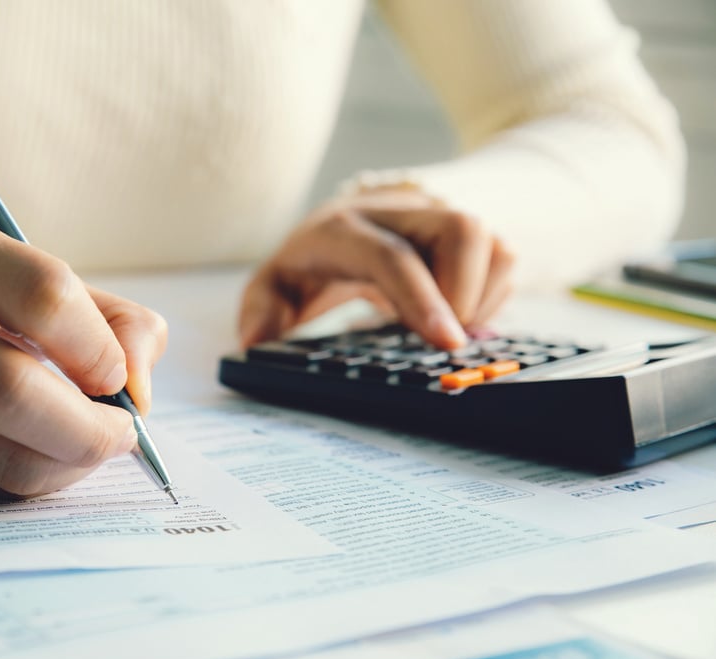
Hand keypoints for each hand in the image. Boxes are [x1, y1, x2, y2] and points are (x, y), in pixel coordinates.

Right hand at [0, 217, 167, 496]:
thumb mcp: (27, 276)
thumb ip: (110, 319)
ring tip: (88, 445)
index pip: (46, 299)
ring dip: (69, 465)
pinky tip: (43, 456)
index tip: (119, 377)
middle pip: (12, 393)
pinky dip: (33, 478)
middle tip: (121, 434)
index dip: (101, 350)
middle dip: (90, 431)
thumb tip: (139, 392)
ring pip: (1, 457)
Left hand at [239, 189, 514, 348]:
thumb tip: (256, 342)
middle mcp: (396, 211)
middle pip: (461, 229)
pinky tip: (457, 314)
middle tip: (443, 339)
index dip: (422, 298)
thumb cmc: (310, 264)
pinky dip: (491, 295)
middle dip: (464, 293)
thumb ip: (262, 311)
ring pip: (492, 241)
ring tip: (445, 327)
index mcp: (343, 228)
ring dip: (481, 296)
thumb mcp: (274, 286)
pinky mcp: (466, 229)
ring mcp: (437, 215)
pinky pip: (504, 257)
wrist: (344, 224)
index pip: (392, 256)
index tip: (446, 343)